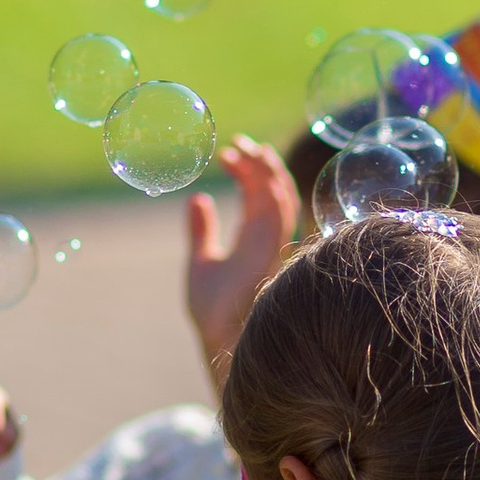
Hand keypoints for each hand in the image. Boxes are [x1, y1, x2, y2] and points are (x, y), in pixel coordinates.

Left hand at [186, 136, 300, 378]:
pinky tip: (256, 171)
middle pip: (273, 190)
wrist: (217, 336)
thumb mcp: (200, 260)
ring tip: (248, 149)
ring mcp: (272, 245)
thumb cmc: (211, 309)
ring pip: (282, 197)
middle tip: (239, 143)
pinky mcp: (271, 253)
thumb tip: (197, 199)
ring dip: (267, 170)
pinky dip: (272, 190)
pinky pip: (280, 215)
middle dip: (260, 163)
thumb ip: (201, 231)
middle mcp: (267, 239)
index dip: (247, 170)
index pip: (257, 194)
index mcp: (252, 238)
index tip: (227, 152)